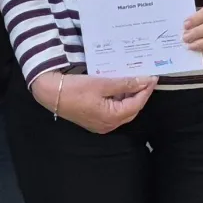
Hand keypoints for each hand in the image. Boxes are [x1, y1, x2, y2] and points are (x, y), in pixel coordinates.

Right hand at [32, 72, 156, 133]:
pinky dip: (119, 100)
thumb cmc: (75, 88)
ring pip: (122, 111)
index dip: (146, 90)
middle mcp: (109, 125)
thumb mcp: (102, 83)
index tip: (153, 77)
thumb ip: (125, 83)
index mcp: (112, 117)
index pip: (137, 104)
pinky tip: (119, 88)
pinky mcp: (94, 120)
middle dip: (140, 94)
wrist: (50, 93)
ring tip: (134, 80)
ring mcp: (101, 124)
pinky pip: (113, 111)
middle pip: (131, 110)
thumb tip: (144, 81)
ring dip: (129, 97)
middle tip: (145, 78)